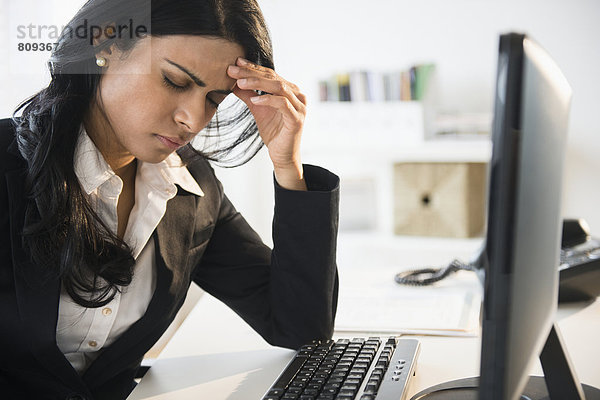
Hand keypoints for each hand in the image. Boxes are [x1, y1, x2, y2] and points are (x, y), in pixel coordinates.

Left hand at [228, 58, 306, 189]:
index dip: (252, 68)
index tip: (235, 63)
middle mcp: (298, 96)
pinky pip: (282, 104)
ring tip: (240, 83)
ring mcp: (299, 107)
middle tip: (232, 70)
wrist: (282, 155)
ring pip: (279, 87)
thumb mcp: (257, 109)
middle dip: (251, 73)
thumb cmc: (273, 132)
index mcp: (290, 91)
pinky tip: (254, 98)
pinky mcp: (297, 119)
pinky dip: (268, 99)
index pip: (270, 74)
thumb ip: (248, 95)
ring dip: (258, 83)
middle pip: (273, 78)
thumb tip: (233, 81)